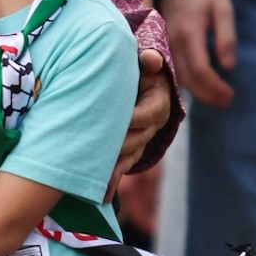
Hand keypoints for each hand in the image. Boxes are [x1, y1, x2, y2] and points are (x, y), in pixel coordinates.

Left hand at [106, 49, 172, 200]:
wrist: (140, 82)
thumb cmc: (139, 68)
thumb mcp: (145, 61)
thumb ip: (148, 59)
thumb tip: (151, 59)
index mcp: (158, 104)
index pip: (147, 114)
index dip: (133, 119)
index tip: (117, 123)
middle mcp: (153, 126)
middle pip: (137, 141)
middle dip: (118, 149)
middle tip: (97, 155)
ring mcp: (142, 141)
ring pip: (129, 158)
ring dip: (114, 170)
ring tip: (96, 184)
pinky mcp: (132, 151)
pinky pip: (123, 167)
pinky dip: (112, 180)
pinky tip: (101, 196)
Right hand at [161, 0, 235, 106]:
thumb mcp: (222, 8)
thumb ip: (226, 37)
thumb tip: (229, 67)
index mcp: (190, 33)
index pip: (200, 69)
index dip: (214, 87)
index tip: (230, 95)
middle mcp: (173, 41)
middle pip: (187, 79)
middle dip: (207, 94)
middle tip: (226, 102)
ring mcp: (165, 43)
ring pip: (177, 77)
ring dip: (197, 91)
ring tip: (217, 98)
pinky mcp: (163, 44)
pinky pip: (171, 70)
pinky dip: (186, 82)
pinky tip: (199, 87)